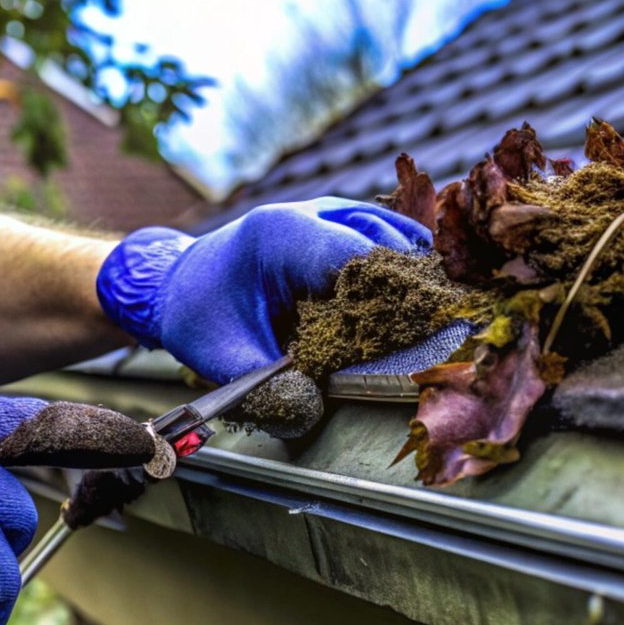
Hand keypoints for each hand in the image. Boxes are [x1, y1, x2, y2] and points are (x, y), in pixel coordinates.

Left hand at [95, 198, 430, 382]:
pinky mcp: (336, 223)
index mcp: (280, 235)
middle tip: (446, 326)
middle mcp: (310, 213)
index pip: (358, 256)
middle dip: (412, 284)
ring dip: (413, 270)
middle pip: (384, 240)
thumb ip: (263, 390)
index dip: (395, 294)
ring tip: (440, 312)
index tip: (427, 330)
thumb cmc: (199, 316)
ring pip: (391, 231)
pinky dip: (405, 259)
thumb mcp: (221, 359)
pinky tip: (424, 290)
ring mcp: (326, 212)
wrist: (177, 283)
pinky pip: (384, 233)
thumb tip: (310, 412)